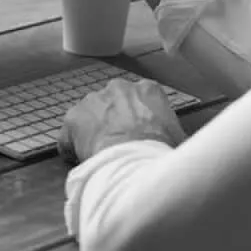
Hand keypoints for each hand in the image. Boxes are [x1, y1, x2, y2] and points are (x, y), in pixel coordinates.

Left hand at [58, 78, 186, 164]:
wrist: (136, 162)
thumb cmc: (163, 153)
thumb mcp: (180, 140)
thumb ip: (173, 134)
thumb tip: (178, 147)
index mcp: (148, 90)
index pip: (142, 100)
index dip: (140, 120)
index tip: (140, 135)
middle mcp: (118, 87)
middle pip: (114, 104)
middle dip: (115, 122)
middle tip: (120, 146)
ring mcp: (93, 100)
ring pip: (90, 117)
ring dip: (93, 133)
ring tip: (102, 157)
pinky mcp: (73, 117)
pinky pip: (69, 135)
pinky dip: (72, 148)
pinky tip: (80, 163)